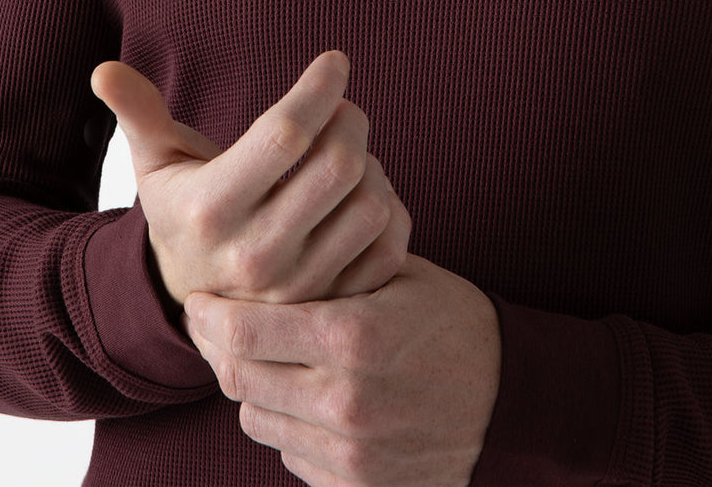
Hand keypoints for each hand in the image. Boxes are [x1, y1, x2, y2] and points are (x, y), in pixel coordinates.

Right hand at [90, 51, 410, 310]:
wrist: (196, 301)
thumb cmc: (183, 209)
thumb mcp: (154, 163)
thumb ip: (137, 113)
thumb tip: (103, 71)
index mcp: (212, 208)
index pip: (285, 134)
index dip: (318, 87)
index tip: (335, 61)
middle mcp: (257, 255)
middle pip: (337, 164)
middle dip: (350, 118)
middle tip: (343, 108)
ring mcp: (299, 287)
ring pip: (371, 201)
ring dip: (372, 161)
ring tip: (349, 150)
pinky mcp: (335, 305)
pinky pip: (390, 243)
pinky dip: (389, 205)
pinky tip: (363, 190)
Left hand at [183, 252, 501, 486]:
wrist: (511, 399)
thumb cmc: (453, 322)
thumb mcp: (399, 276)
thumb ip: (333, 269)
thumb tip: (266, 247)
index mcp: (353, 336)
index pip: (244, 330)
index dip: (208, 313)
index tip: (200, 298)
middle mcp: (344, 400)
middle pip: (237, 377)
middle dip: (220, 347)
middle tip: (218, 323)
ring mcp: (349, 451)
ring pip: (256, 418)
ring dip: (253, 386)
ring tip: (268, 357)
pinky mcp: (357, 486)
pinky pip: (289, 455)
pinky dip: (288, 425)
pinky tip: (307, 396)